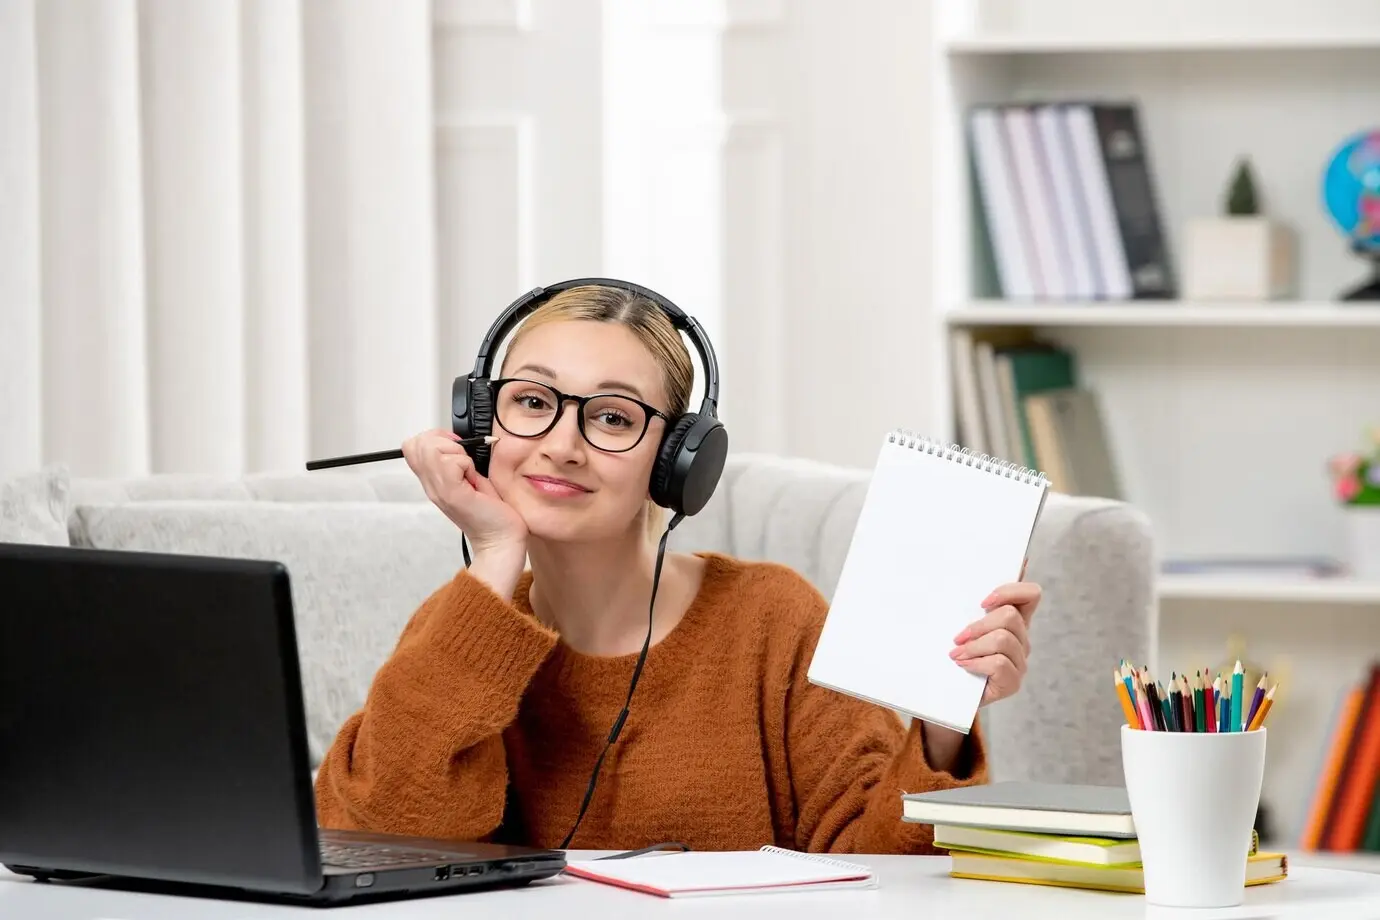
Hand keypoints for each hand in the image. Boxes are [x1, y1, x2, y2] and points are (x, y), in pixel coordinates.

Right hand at [401, 429, 526, 558]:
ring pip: (432, 448)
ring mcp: (439, 490)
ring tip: (470, 473)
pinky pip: (451, 462)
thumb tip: (458, 442)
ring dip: (457, 453)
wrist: (501, 539)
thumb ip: (460, 462)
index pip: (412, 445)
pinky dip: (467, 464)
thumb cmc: (492, 512)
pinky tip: (474, 481)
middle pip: (418, 442)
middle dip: (444, 441)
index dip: (435, 438)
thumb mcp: (472, 479)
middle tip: (464, 461)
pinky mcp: (452, 494)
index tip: (457, 450)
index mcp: (433, 480)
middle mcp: (431, 485)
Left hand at [949, 560, 1040, 706]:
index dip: (1010, 591)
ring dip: (974, 646)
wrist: (948, 693)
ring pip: (1003, 639)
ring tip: (956, 653)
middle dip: (978, 625)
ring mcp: (1019, 662)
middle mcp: (1021, 640)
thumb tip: (976, 570)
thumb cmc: (956, 654)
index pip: (1031, 595)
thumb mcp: (962, 625)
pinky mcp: (1012, 683)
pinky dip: (976, 662)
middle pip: (1010, 617)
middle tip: (957, 637)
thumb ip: (970, 604)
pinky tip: (963, 666)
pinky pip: (999, 663)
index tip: (983, 602)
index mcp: (1014, 621)